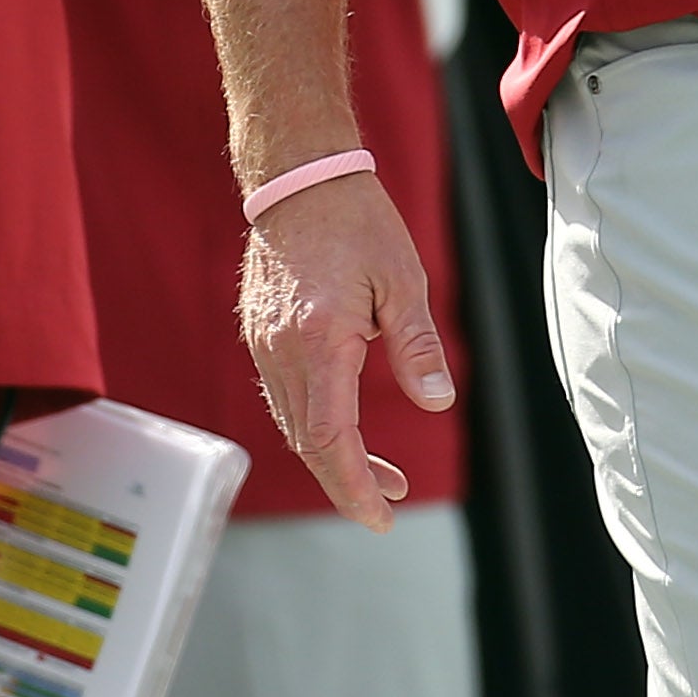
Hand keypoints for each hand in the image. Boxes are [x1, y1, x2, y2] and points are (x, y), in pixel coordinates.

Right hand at [236, 170, 455, 529]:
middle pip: (309, 442)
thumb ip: (418, 347)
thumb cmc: (359, 222)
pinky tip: (345, 426)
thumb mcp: (404, 280)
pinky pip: (284, 396)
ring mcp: (265, 344)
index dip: (355, 485)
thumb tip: (437, 404)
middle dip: (347, 481)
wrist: (299, 179)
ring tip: (381, 473)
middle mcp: (282, 351)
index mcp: (320, 342)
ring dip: (332, 455)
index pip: (332, 439)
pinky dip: (314, 423)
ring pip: (293, 423)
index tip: (381, 517)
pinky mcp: (261, 334)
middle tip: (388, 505)